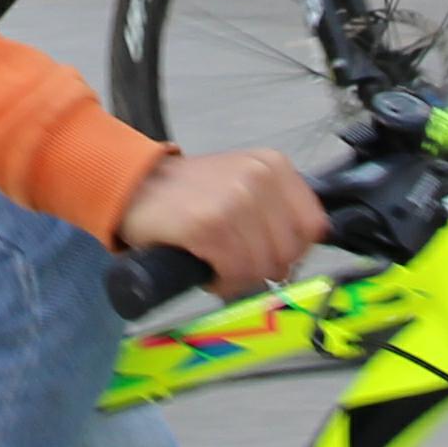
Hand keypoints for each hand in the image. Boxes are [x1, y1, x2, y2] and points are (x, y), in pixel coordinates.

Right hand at [118, 145, 325, 293]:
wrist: (134, 187)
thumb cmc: (189, 193)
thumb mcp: (243, 183)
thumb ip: (277, 209)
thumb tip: (301, 252)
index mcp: (274, 165)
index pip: (313, 226)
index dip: (293, 250)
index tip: (269, 254)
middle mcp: (259, 178)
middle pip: (289, 252)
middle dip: (263, 268)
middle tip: (235, 260)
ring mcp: (236, 201)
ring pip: (262, 267)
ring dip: (239, 277)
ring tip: (217, 261)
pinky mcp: (210, 226)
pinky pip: (235, 274)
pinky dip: (221, 281)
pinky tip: (206, 267)